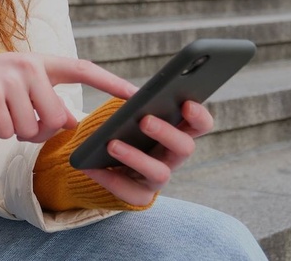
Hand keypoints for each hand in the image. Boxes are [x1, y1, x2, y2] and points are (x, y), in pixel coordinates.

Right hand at [0, 52, 137, 142]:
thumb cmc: (2, 85)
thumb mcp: (30, 87)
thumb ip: (52, 102)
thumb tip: (72, 124)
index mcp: (44, 63)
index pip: (83, 70)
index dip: (110, 82)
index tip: (136, 95)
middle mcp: (28, 66)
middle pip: (55, 118)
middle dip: (41, 130)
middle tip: (27, 122)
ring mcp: (7, 78)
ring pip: (28, 129)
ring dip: (17, 132)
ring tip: (6, 115)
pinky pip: (5, 131)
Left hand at [80, 100, 214, 205]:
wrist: (104, 162)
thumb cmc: (122, 130)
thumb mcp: (130, 115)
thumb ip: (137, 106)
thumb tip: (132, 96)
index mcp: (176, 132)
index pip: (200, 125)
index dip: (198, 116)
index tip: (186, 104)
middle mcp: (173, 157)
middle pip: (185, 148)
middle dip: (166, 133)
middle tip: (144, 120)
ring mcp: (158, 178)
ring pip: (160, 173)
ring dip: (136, 157)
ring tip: (111, 144)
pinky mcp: (140, 195)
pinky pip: (130, 192)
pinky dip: (110, 179)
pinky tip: (91, 168)